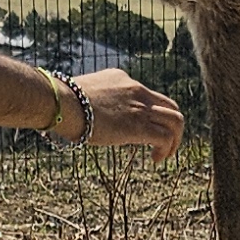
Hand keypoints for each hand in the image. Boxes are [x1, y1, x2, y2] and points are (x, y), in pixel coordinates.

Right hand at [65, 66, 185, 156]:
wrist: (64, 102)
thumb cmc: (63, 102)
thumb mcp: (84, 94)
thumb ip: (94, 101)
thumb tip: (87, 116)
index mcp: (122, 79)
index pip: (148, 95)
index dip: (150, 114)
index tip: (142, 130)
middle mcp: (137, 90)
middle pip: (170, 106)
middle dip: (172, 126)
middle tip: (164, 143)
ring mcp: (140, 107)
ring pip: (176, 121)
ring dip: (174, 140)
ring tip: (164, 154)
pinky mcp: (138, 126)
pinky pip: (165, 137)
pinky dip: (166, 149)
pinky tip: (156, 159)